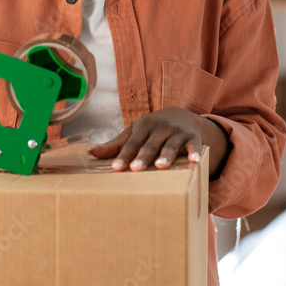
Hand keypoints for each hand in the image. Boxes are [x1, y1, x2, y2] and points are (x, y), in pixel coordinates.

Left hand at [88, 107, 229, 175]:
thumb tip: (90, 153)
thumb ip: (116, 144)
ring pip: (171, 146)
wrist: (182, 116)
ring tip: (161, 166)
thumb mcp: (135, 132)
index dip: (124, 155)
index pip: (132, 143)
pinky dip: (196, 153)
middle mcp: (161, 128)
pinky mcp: (192, 138)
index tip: (116, 167)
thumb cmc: (153, 129)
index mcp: (144, 126)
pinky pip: (194, 146)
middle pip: (150, 145)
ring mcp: (177, 133)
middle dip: (143, 156)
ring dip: (166, 155)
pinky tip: (195, 162)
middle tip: (136, 168)